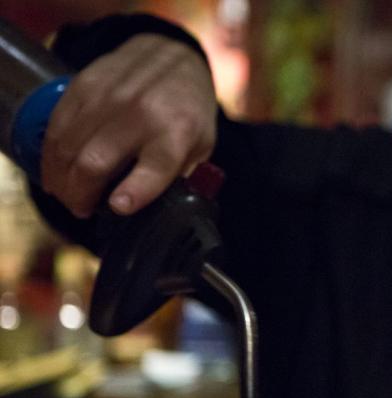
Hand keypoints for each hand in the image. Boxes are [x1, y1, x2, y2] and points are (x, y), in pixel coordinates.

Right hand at [40, 33, 216, 217]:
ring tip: (68, 195)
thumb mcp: (200, 145)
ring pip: (68, 149)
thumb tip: (163, 210)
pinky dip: (51, 155)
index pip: (153, 168)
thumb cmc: (187, 110)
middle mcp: (140, 114)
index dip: (133, 192)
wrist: (172, 55)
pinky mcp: (83, 86)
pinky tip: (57, 171)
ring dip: (62, 180)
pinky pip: (56, 127)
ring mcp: (108, 98)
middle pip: (95, 164)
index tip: (117, 207)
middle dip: (81, 196)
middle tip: (82, 210)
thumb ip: (181, 177)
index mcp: (175, 134)